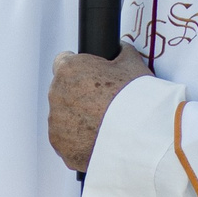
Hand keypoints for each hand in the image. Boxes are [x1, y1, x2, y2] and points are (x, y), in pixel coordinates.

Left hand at [49, 49, 152, 170]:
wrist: (141, 135)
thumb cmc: (136, 96)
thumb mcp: (132, 63)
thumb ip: (121, 53)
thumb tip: (120, 49)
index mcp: (68, 70)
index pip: (63, 62)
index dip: (79, 70)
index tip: (90, 78)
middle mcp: (56, 94)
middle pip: (63, 92)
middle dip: (78, 97)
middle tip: (102, 105)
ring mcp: (56, 123)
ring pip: (63, 119)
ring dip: (77, 120)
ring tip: (104, 126)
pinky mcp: (62, 148)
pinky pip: (68, 142)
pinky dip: (79, 143)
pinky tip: (99, 142)